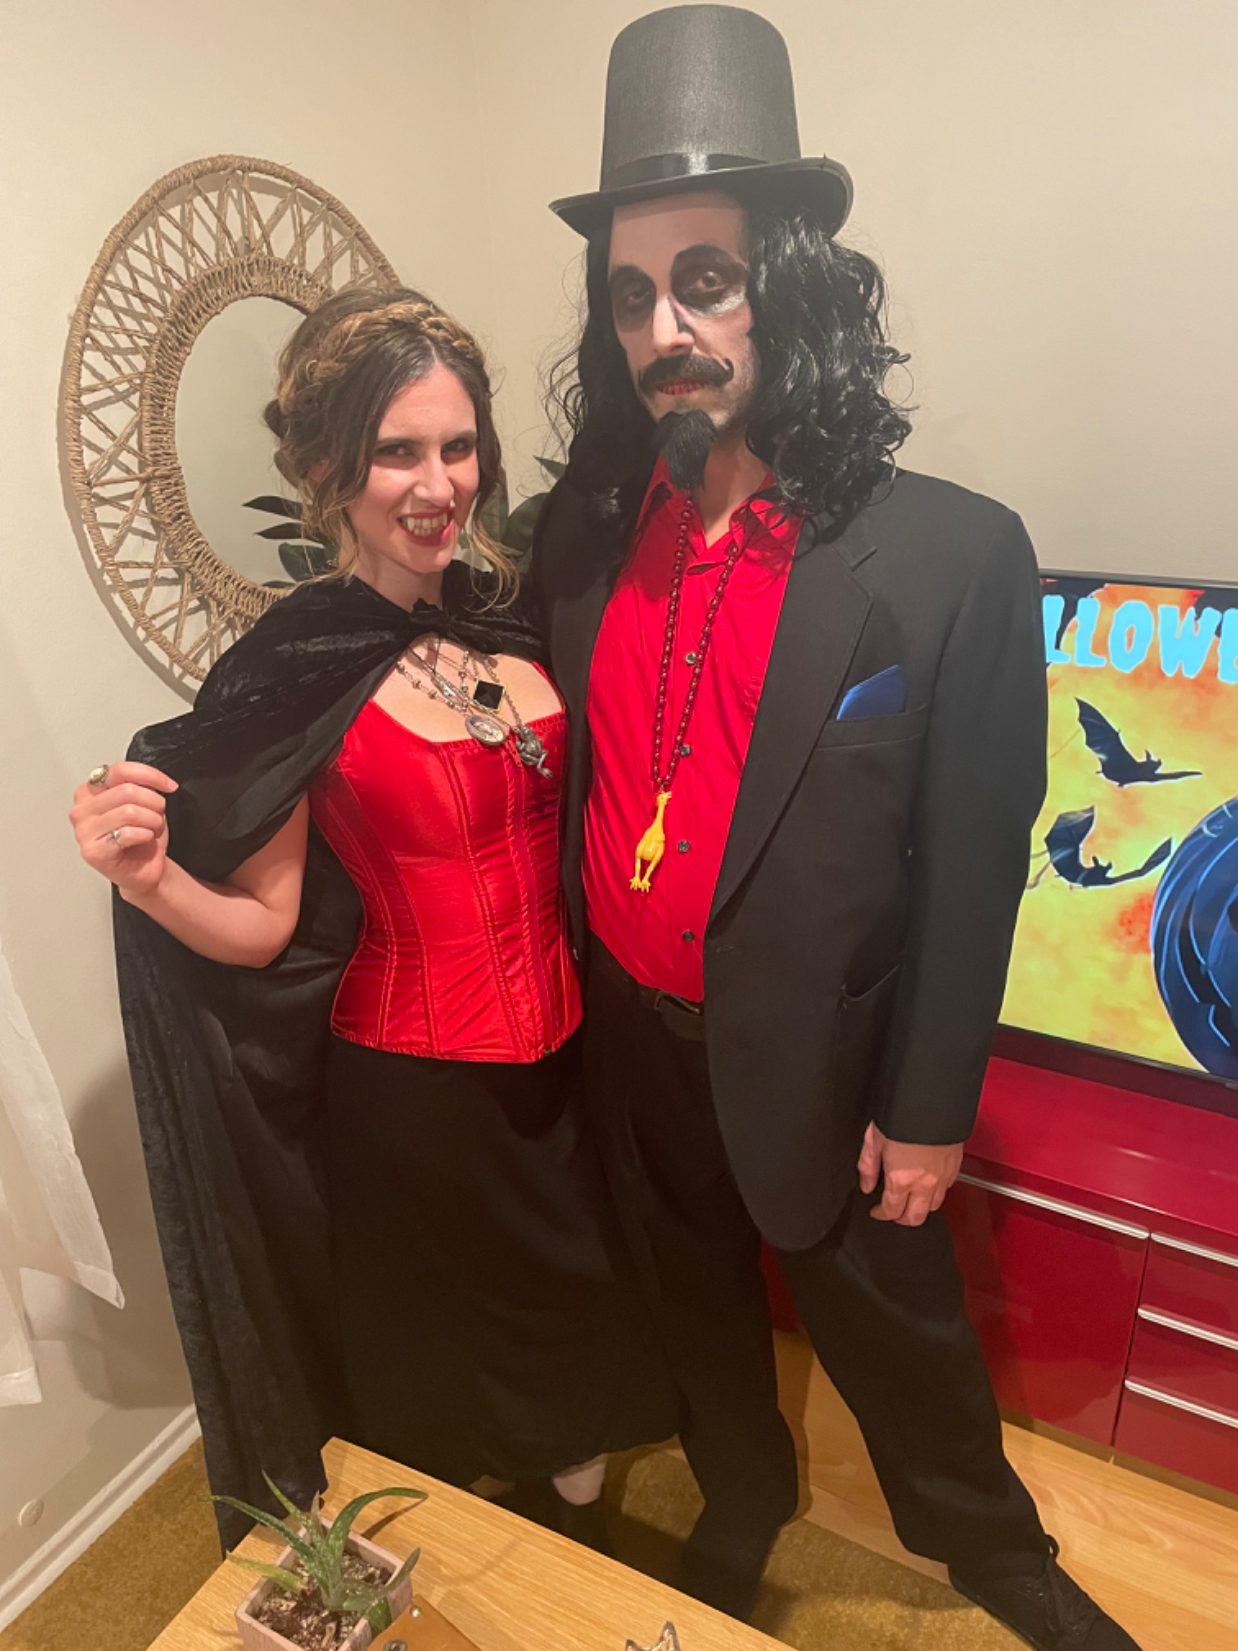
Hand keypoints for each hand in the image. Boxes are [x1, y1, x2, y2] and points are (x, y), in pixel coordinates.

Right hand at [69, 761, 177, 900]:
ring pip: (129, 812)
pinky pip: (128, 833)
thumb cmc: (141, 837)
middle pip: (127, 791)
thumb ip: (139, 784)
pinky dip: (145, 836)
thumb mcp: (144, 802)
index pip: (119, 770)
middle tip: (157, 816)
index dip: (150, 775)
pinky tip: (142, 841)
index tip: (169, 785)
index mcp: (89, 791)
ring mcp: (83, 831)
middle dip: (154, 803)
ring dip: (152, 821)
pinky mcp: (92, 851)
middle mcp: (81, 809)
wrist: (143, 870)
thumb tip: (154, 778)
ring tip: (150, 830)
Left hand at [857, 1122, 963, 1225]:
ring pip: (934, 1206)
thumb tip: (866, 1185)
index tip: (877, 1211)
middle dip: (902, 1219)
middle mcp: (924, 1183)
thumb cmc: (902, 1115)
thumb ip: (868, 1166)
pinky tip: (928, 1182)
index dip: (881, 1214)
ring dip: (922, 1207)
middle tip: (894, 1212)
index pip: (891, 1211)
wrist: (932, 1101)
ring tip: (912, 1199)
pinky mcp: (955, 1166)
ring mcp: (943, 1176)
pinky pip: (947, 1189)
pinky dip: (937, 1192)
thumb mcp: (874, 1139)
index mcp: (901, 1179)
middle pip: (916, 1218)